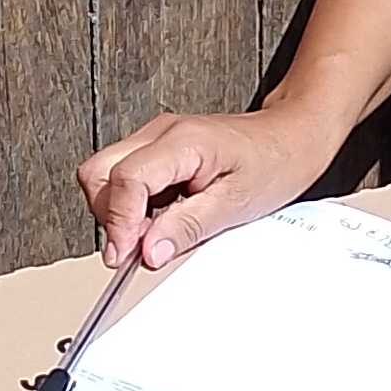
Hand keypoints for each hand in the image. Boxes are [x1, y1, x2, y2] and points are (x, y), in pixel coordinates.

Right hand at [77, 94, 335, 272]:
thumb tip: (149, 252)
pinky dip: (133, 206)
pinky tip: (161, 219)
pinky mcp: (157, 151)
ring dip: (120, 213)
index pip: (125, 179)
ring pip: (104, 176)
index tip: (127, 256)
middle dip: (109, 217)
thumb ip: (187, 227)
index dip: (120, 223)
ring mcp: (155, 139)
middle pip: (98, 174)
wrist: (292, 138)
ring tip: (156, 233)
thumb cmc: (274, 162)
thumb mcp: (236, 204)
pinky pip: (124, 178)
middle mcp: (160, 134)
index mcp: (181, 141)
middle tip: (137, 249)